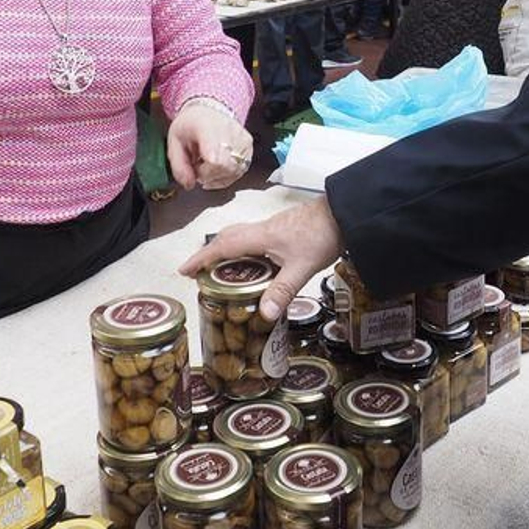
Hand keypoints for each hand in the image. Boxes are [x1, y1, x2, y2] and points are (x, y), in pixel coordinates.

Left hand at [168, 99, 253, 190]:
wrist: (208, 111)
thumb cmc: (192, 125)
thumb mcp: (174, 143)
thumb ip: (179, 167)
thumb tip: (189, 184)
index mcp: (208, 128)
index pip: (216, 161)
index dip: (204, 172)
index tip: (196, 167)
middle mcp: (230, 132)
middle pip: (226, 169)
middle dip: (209, 175)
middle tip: (200, 166)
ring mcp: (242, 140)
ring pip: (234, 172)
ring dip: (218, 175)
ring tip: (208, 163)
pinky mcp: (249, 147)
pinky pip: (240, 171)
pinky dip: (227, 174)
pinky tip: (218, 167)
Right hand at [178, 199, 343, 320]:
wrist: (345, 213)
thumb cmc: (321, 236)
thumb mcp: (301, 267)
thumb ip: (283, 290)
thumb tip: (264, 315)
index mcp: (259, 237)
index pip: (221, 246)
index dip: (201, 258)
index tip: (183, 270)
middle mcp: (261, 229)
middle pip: (226, 237)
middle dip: (209, 253)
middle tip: (199, 272)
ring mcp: (273, 227)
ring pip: (240, 235)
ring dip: (226, 249)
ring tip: (222, 269)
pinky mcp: (283, 228)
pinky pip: (253, 237)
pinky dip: (243, 248)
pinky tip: (255, 262)